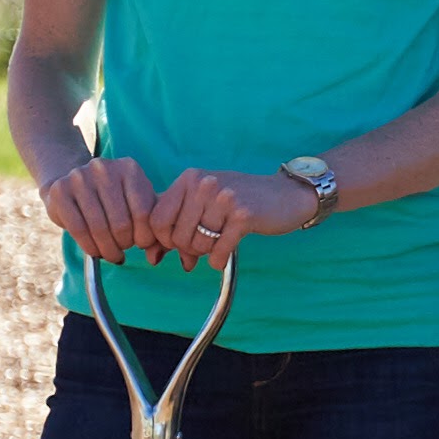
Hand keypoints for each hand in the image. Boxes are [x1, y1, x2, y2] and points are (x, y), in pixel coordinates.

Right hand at [41, 154, 168, 261]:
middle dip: (125, 244)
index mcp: (129, 169)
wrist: (73, 184)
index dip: (145, 236)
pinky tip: (96, 251)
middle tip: (124, 250)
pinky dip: (90, 246)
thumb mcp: (138, 204)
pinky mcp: (60, 191)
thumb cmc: (115, 199)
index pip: (143, 212)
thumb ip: (153, 226)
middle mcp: (104, 169)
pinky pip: (78, 229)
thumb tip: (155, 257)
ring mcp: (79, 178)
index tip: (142, 245)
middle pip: (121, 222)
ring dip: (108, 249)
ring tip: (112, 254)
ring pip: (99, 228)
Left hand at [148, 166, 321, 265]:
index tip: (176, 246)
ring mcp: (224, 199)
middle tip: (202, 248)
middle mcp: (204, 184)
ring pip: (198, 245)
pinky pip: (219, 251)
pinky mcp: (243, 216)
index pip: (157, 219)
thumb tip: (152, 257)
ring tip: (217, 246)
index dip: (164, 240)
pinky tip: (222, 257)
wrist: (286, 194)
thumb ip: (177, 223)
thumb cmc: (240, 201)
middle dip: (188, 250)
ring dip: (206, 254)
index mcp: (189, 178)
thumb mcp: (205, 201)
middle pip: (177, 236)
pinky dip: (218, 260)